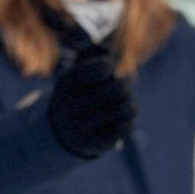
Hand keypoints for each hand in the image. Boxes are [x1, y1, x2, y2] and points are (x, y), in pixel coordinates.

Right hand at [47, 43, 136, 158]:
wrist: (65, 129)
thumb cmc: (80, 89)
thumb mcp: (80, 66)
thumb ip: (95, 50)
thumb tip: (113, 53)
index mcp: (68, 81)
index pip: (105, 68)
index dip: (110, 67)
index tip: (105, 71)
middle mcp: (73, 105)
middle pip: (122, 87)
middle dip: (125, 86)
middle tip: (120, 89)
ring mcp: (84, 126)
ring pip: (128, 108)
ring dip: (129, 103)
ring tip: (122, 103)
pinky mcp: (98, 143)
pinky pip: (128, 127)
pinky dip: (127, 121)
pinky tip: (118, 120)